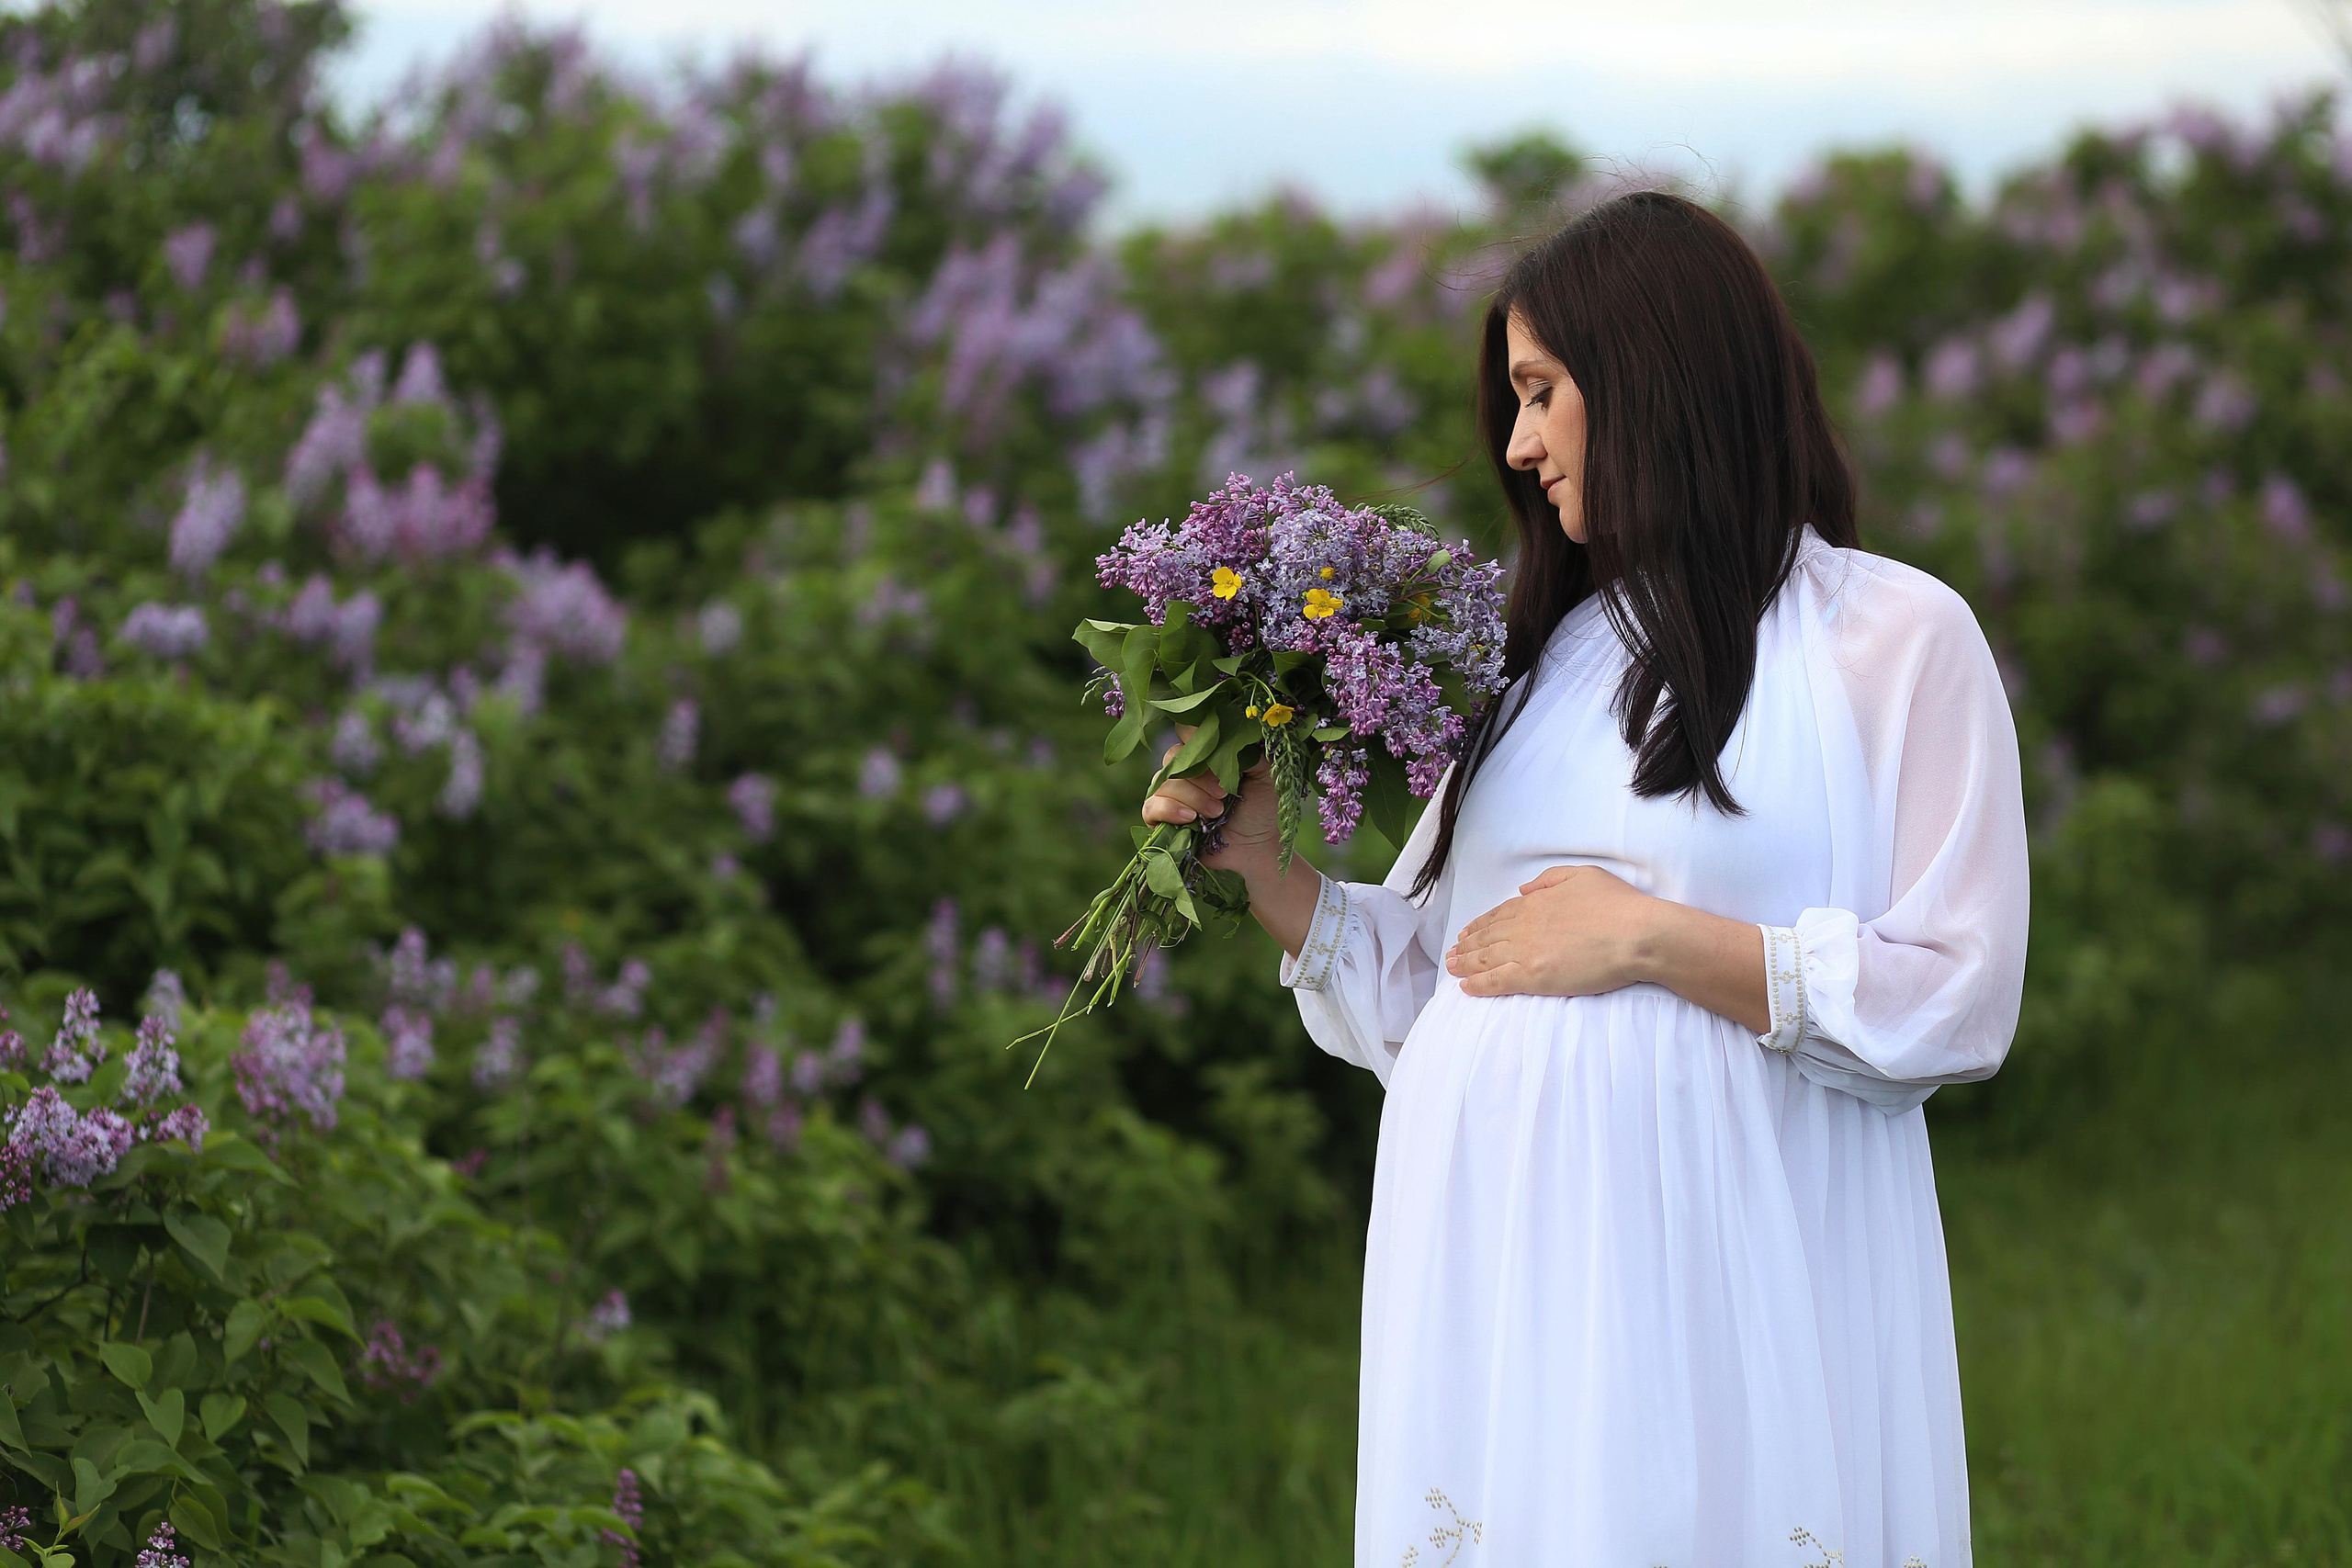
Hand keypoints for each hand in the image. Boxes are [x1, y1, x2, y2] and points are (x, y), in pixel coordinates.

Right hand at [1139, 730, 1278, 874]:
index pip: (1185, 731)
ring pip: (1163, 782)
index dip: (1196, 739)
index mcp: (1205, 755)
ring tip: (1216, 812)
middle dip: (1200, 776)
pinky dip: (1169, 809)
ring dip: (1192, 796)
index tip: (1217, 755)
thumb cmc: (1261, 809)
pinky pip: (1150, 806)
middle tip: (1224, 794)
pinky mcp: (1161, 819)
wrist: (1256, 847)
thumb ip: (1249, 752)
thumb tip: (1233, 736)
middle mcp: (1184, 771)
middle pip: (1173, 757)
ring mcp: (1170, 794)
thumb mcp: (1265, 774)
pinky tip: (1190, 818)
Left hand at [1444, 864, 1659, 997]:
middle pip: (1487, 937)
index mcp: (1536, 902)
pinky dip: (1477, 984)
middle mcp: (1524, 926)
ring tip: (1452, 967)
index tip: (1468, 932)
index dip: (1481, 924)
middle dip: (1466, 945)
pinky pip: (1496, 981)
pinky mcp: (1533, 977)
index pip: (1500, 915)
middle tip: (1452, 953)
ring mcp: (1526, 952)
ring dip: (1464, 964)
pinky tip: (1465, 987)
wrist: (1636, 934)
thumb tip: (1523, 891)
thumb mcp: (1583, 875)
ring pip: (1485, 959)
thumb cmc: (1618, 904)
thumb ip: (1549, 881)